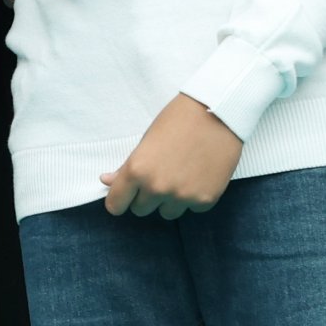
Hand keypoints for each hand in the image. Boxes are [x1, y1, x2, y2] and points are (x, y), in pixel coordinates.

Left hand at [101, 94, 243, 218]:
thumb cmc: (179, 120)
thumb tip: (107, 181)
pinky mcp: (205, 199)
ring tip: (180, 174)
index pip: (116, 205)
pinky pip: (192, 208)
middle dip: (146, 197)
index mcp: (137, 170)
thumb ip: (127, 166)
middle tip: (159, 174)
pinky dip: (193, 197)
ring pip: (167, 213)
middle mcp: (158, 187)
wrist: (218, 112)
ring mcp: (183, 196)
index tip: (124, 196)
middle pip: (141, 210)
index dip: (119, 200)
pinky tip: (199, 175)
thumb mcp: (147, 139)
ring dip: (170, 200)